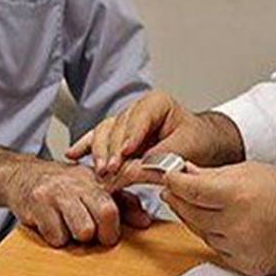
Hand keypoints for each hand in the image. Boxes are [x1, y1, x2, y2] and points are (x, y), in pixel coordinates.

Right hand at [5, 161, 150, 247]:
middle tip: (93, 235)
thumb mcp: (94, 187)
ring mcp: (56, 193)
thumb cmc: (63, 185)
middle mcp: (77, 183)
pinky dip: (56, 238)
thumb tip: (145, 221)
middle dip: (100, 235)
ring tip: (71, 227)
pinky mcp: (36, 205)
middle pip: (103, 216)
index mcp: (95, 179)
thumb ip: (123, 203)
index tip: (111, 234)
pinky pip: (56, 237)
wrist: (22, 175)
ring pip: (81, 231)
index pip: (114, 205)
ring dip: (76, 237)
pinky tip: (53, 226)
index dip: (115, 228)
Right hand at [65, 90, 243, 178]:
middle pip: (118, 126)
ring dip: (100, 152)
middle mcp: (137, 109)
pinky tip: (73, 154)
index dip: (131, 136)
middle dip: (113, 149)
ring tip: (99, 169)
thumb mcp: (187, 149)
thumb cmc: (199, 142)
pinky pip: (97, 139)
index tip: (126, 153)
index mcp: (157, 103)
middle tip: (110, 169)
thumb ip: (161, 158)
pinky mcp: (116, 137)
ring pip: (104, 132)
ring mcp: (124, 122)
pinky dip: (85, 146)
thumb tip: (134, 171)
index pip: (139, 118)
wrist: (202, 146)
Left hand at [160, 162, 275, 275]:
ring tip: (206, 205)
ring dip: (197, 218)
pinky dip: (215, 236)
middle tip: (174, 190)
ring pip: (200, 233)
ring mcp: (239, 248)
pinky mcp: (243, 265)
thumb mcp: (249, 171)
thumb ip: (213, 174)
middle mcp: (236, 224)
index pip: (190, 190)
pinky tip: (225, 224)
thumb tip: (185, 172)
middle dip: (178, 200)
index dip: (174, 183)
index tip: (167, 177)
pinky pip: (215, 249)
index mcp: (237, 196)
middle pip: (190, 213)